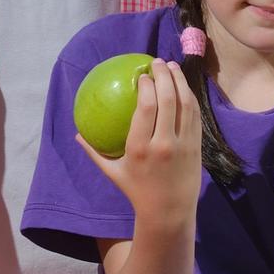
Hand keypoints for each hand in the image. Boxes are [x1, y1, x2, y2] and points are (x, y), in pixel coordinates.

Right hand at [80, 59, 201, 227]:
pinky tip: (183, 86)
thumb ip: (95, 152)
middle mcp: (163, 143)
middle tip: (157, 62)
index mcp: (140, 148)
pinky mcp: (196, 145)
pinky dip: (189, 96)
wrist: (169, 211)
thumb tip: (77, 134)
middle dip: (163, 75)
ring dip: (179, 80)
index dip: (146, 86)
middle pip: (167, 100)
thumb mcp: (113, 173)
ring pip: (185, 103)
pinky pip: (194, 114)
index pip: (146, 108)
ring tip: (171, 66)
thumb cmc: (137, 191)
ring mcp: (183, 143)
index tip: (142, 75)